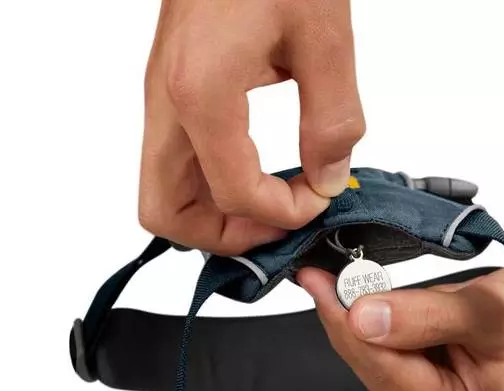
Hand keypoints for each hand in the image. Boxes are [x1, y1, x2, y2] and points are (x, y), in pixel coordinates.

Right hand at [139, 0, 364, 254]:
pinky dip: (214, 184)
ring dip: (216, 214)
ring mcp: (164, 98)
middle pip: (165, 214)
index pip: (233, 193)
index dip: (284, 213)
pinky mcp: (174, 90)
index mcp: (201, 92)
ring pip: (164, 192)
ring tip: (271, 203)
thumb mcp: (323, 37)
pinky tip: (258, 169)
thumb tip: (328, 176)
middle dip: (227, 234)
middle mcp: (167, 102)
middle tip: (278, 222)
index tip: (320, 199)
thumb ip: (332, 119)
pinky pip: (180, 161)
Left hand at [297, 266, 503, 390]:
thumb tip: (362, 317)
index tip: (316, 280)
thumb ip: (425, 316)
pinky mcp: (425, 378)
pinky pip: (387, 345)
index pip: (381, 367)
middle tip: (319, 269)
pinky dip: (375, 315)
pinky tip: (363, 289)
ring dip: (357, 313)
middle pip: (371, 363)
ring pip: (374, 353)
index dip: (343, 322)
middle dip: (345, 316)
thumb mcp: (489, 309)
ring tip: (336, 274)